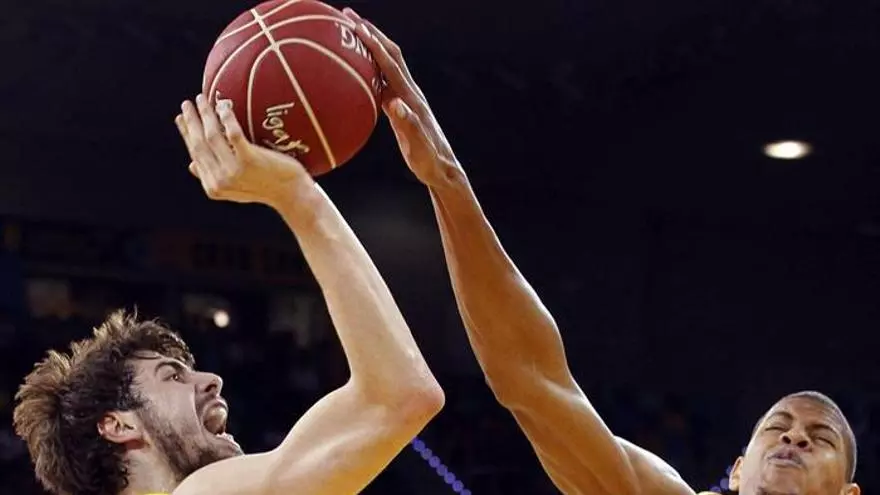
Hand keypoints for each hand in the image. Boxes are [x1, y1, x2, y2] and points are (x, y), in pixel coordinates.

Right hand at [175, 94, 310, 207]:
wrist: (292, 195)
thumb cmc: (267, 188)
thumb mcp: (237, 188)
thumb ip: (214, 178)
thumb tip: (191, 164)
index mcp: (213, 187)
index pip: (195, 155)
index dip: (186, 135)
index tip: (181, 119)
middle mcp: (220, 180)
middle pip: (199, 144)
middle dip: (191, 122)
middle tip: (187, 104)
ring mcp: (234, 171)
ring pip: (212, 137)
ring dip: (204, 115)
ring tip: (202, 99)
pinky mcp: (250, 160)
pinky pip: (233, 134)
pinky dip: (226, 118)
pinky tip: (224, 106)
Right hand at [342, 9, 463, 188]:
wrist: (442, 169)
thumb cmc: (429, 161)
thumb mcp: (418, 146)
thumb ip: (408, 125)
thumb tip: (395, 104)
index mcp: (411, 99)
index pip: (390, 64)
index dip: (373, 44)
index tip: (355, 25)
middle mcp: (410, 93)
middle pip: (391, 54)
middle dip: (371, 32)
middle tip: (348, 15)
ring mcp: (407, 98)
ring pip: (388, 63)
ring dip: (372, 44)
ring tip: (351, 30)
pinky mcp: (403, 106)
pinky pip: (384, 79)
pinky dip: (371, 66)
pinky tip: (358, 66)